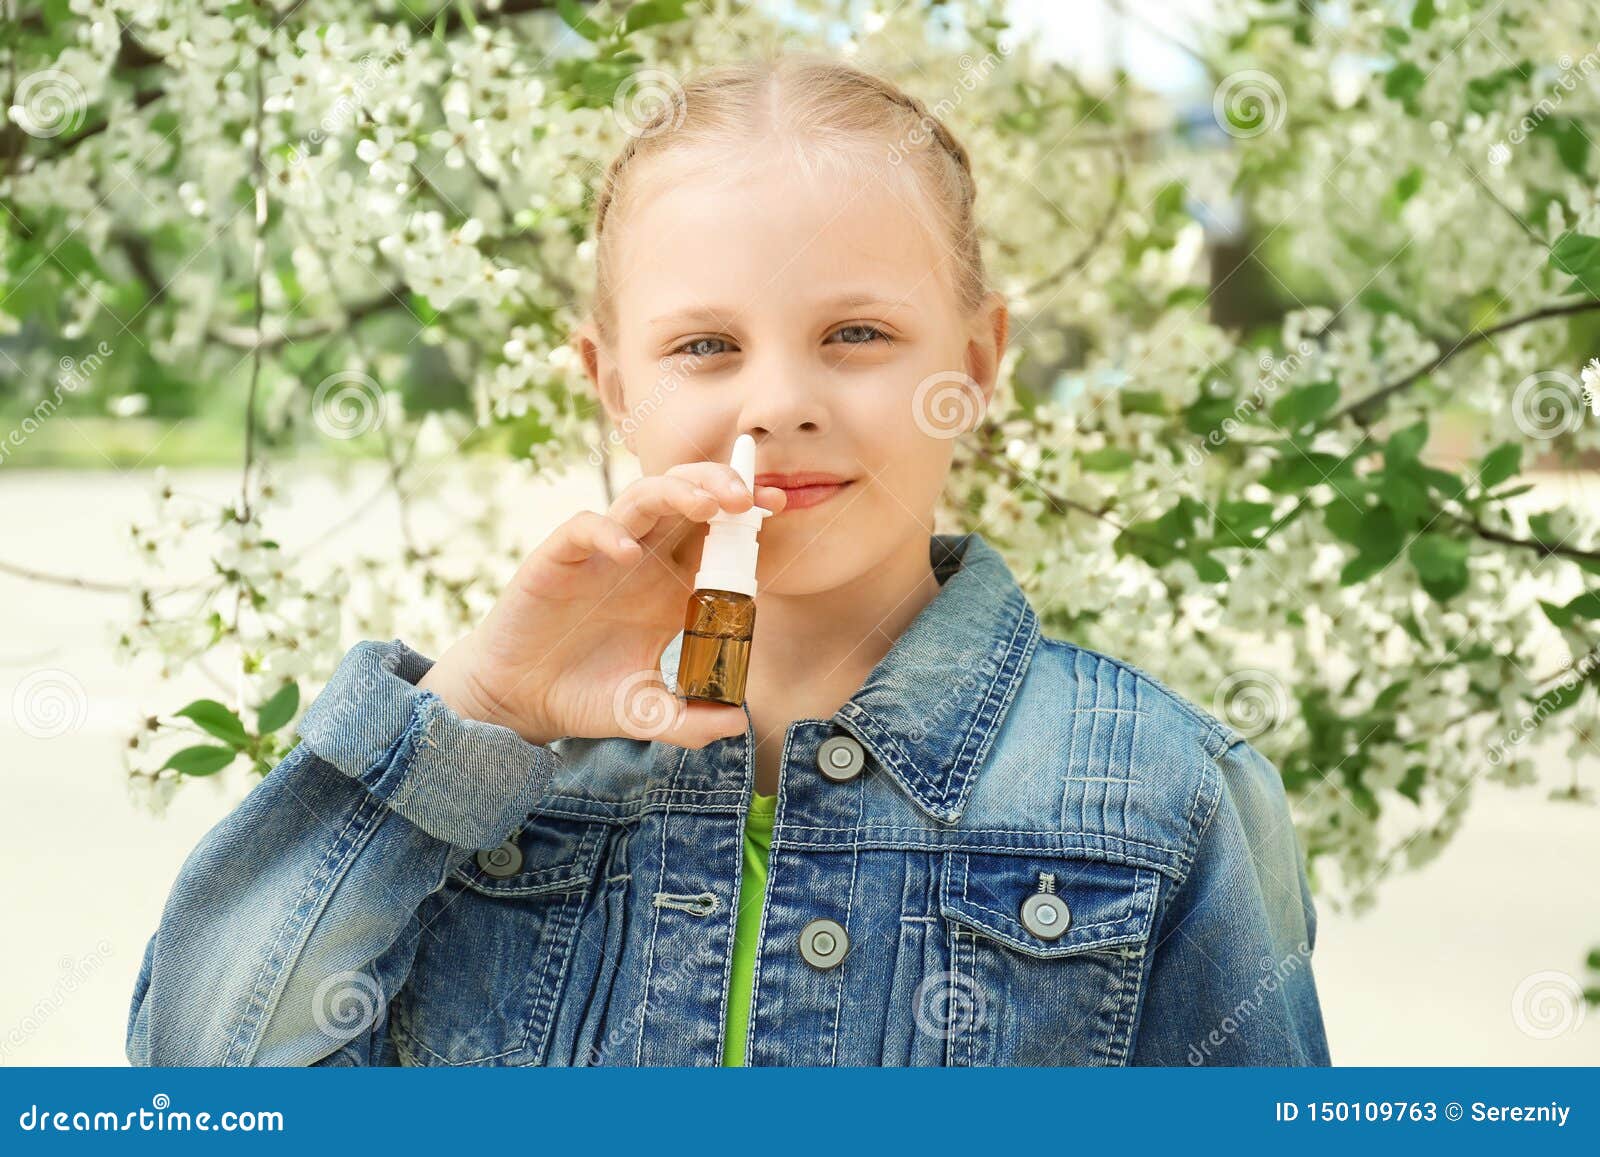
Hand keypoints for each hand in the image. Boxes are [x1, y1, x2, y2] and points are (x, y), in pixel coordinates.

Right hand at [417, 460, 786, 748]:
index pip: (717, 533)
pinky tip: (626, 553)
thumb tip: (736, 724)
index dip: (747, 515)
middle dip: (720, 485)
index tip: (779, 505)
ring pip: (642, 497)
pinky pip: (585, 527)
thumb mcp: (647, 716)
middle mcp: (642, 558)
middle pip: (686, 496)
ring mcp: (601, 553)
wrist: (520, 702)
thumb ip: (690, 722)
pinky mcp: (558, 558)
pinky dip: (606, 532)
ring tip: (707, 503)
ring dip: (677, 490)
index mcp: (672, 584)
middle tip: (749, 497)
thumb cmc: (586, 696)